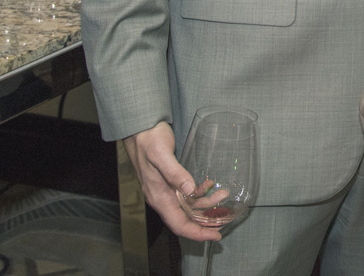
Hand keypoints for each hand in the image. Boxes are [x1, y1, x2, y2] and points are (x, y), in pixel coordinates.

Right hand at [123, 121, 221, 240]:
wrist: (139, 128)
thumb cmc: (148, 140)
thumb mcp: (161, 154)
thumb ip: (175, 173)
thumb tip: (190, 190)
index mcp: (158, 196)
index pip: (178, 224)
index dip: (197, 233)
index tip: (215, 236)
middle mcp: (161, 197)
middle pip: (184, 219)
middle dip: (205, 221)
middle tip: (224, 216)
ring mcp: (164, 190)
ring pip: (187, 207)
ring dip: (205, 205)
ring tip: (222, 195)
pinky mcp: (169, 181)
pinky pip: (185, 195)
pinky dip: (199, 194)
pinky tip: (208, 185)